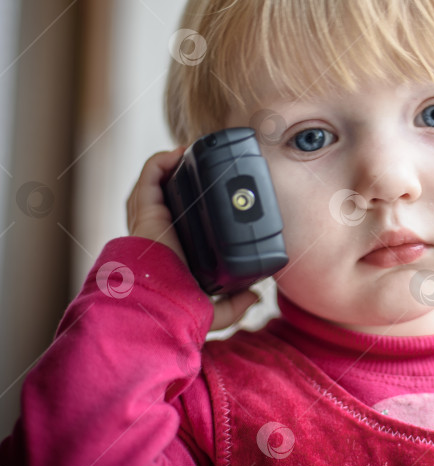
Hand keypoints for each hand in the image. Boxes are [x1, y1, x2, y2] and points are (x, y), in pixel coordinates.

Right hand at [126, 147, 258, 330]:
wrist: (160, 302)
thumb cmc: (177, 309)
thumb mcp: (215, 312)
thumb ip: (235, 305)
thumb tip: (256, 296)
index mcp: (174, 253)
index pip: (182, 223)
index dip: (197, 206)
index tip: (221, 194)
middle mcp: (160, 233)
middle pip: (168, 198)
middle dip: (186, 179)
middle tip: (209, 168)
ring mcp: (150, 219)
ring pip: (156, 184)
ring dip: (174, 165)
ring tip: (195, 155)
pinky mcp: (145, 208)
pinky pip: (149, 176)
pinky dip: (161, 160)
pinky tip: (180, 153)